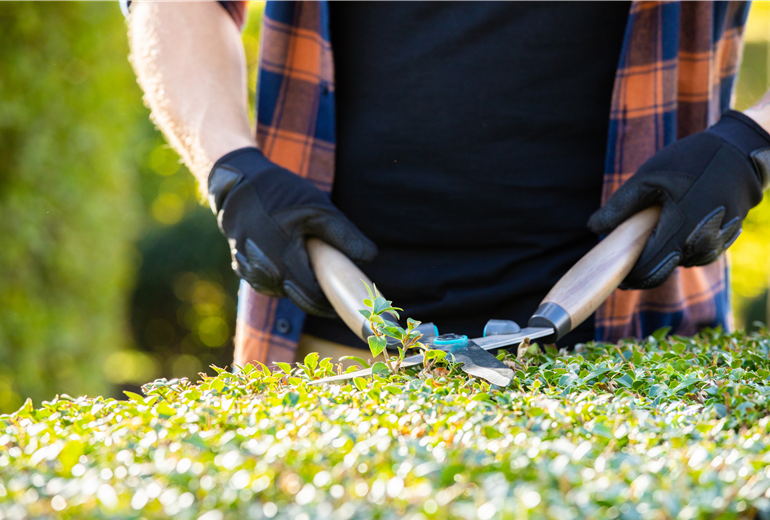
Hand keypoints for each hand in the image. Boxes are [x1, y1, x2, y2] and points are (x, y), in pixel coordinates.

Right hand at [208, 147, 377, 315]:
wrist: (237, 182)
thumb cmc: (280, 194)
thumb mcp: (318, 209)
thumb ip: (345, 236)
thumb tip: (370, 258)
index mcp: (282, 261)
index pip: (313, 298)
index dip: (332, 302)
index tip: (349, 300)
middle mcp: (262, 273)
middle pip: (299, 298)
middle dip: (320, 293)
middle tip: (337, 280)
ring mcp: (249, 273)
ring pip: (284, 291)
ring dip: (300, 282)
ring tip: (309, 257)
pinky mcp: (241, 269)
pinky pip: (270, 281)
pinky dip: (283, 274)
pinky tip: (289, 255)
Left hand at [588, 110, 769, 289]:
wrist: (742, 153)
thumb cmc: (693, 161)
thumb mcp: (648, 177)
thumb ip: (620, 206)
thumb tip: (594, 228)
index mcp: (678, 231)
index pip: (646, 270)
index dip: (627, 275)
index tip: (614, 272)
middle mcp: (699, 245)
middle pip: (662, 271)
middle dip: (642, 267)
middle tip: (626, 254)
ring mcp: (714, 246)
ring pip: (678, 262)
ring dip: (663, 254)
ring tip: (656, 226)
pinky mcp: (724, 242)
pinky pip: (695, 253)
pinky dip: (681, 245)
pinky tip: (678, 223)